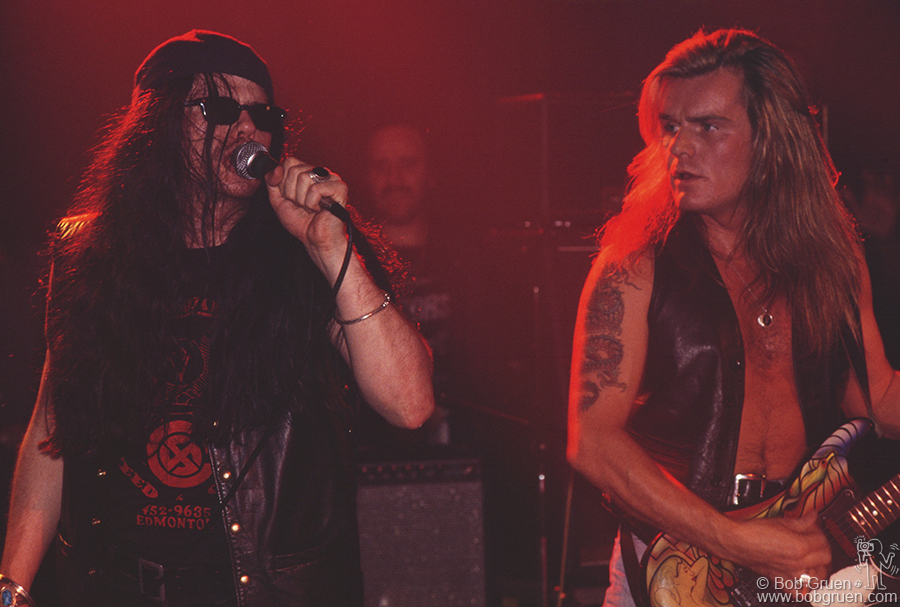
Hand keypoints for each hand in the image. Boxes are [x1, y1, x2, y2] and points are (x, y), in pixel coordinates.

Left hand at [265, 157, 349, 271]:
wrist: (315, 240)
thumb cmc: (302, 222)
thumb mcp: (278, 200)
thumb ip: (272, 182)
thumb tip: (276, 168)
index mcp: (308, 173)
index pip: (290, 162)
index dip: (284, 183)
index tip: (291, 197)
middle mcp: (320, 173)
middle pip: (295, 170)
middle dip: (292, 193)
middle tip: (302, 205)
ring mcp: (332, 179)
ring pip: (304, 178)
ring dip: (302, 200)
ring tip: (311, 208)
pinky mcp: (340, 188)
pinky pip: (316, 189)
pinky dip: (313, 203)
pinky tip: (320, 209)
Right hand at [730, 510, 830, 590]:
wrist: (736, 542)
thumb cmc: (753, 532)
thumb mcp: (781, 521)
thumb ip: (802, 521)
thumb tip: (813, 517)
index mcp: (799, 547)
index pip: (822, 541)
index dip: (820, 532)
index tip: (814, 528)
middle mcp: (797, 564)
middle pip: (825, 559)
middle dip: (823, 548)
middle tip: (815, 540)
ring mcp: (790, 575)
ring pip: (819, 578)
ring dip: (820, 568)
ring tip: (815, 559)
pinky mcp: (782, 582)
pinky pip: (801, 592)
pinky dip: (805, 587)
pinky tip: (804, 578)